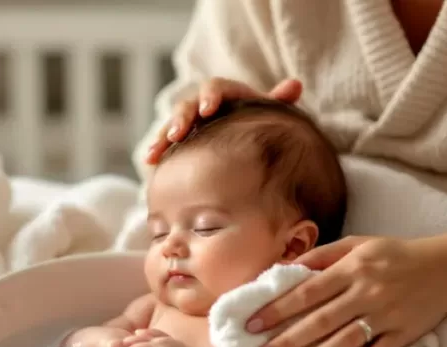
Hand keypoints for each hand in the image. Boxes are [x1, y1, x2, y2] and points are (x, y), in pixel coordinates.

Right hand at [144, 77, 302, 163]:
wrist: (245, 138)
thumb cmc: (257, 121)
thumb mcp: (267, 112)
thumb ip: (278, 101)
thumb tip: (295, 85)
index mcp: (225, 93)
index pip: (215, 87)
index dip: (210, 96)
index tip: (208, 109)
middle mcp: (203, 104)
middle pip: (188, 104)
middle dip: (181, 118)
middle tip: (177, 134)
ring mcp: (189, 121)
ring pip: (171, 123)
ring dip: (163, 136)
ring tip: (155, 152)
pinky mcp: (179, 138)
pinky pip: (165, 140)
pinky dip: (157, 148)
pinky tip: (151, 161)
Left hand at [247, 236, 446, 346]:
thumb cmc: (396, 255)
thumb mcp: (358, 244)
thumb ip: (322, 256)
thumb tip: (284, 269)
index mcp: (353, 268)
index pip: (307, 291)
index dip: (278, 308)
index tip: (253, 323)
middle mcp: (367, 291)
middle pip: (321, 320)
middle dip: (287, 340)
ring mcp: (387, 314)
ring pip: (345, 341)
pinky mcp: (405, 333)